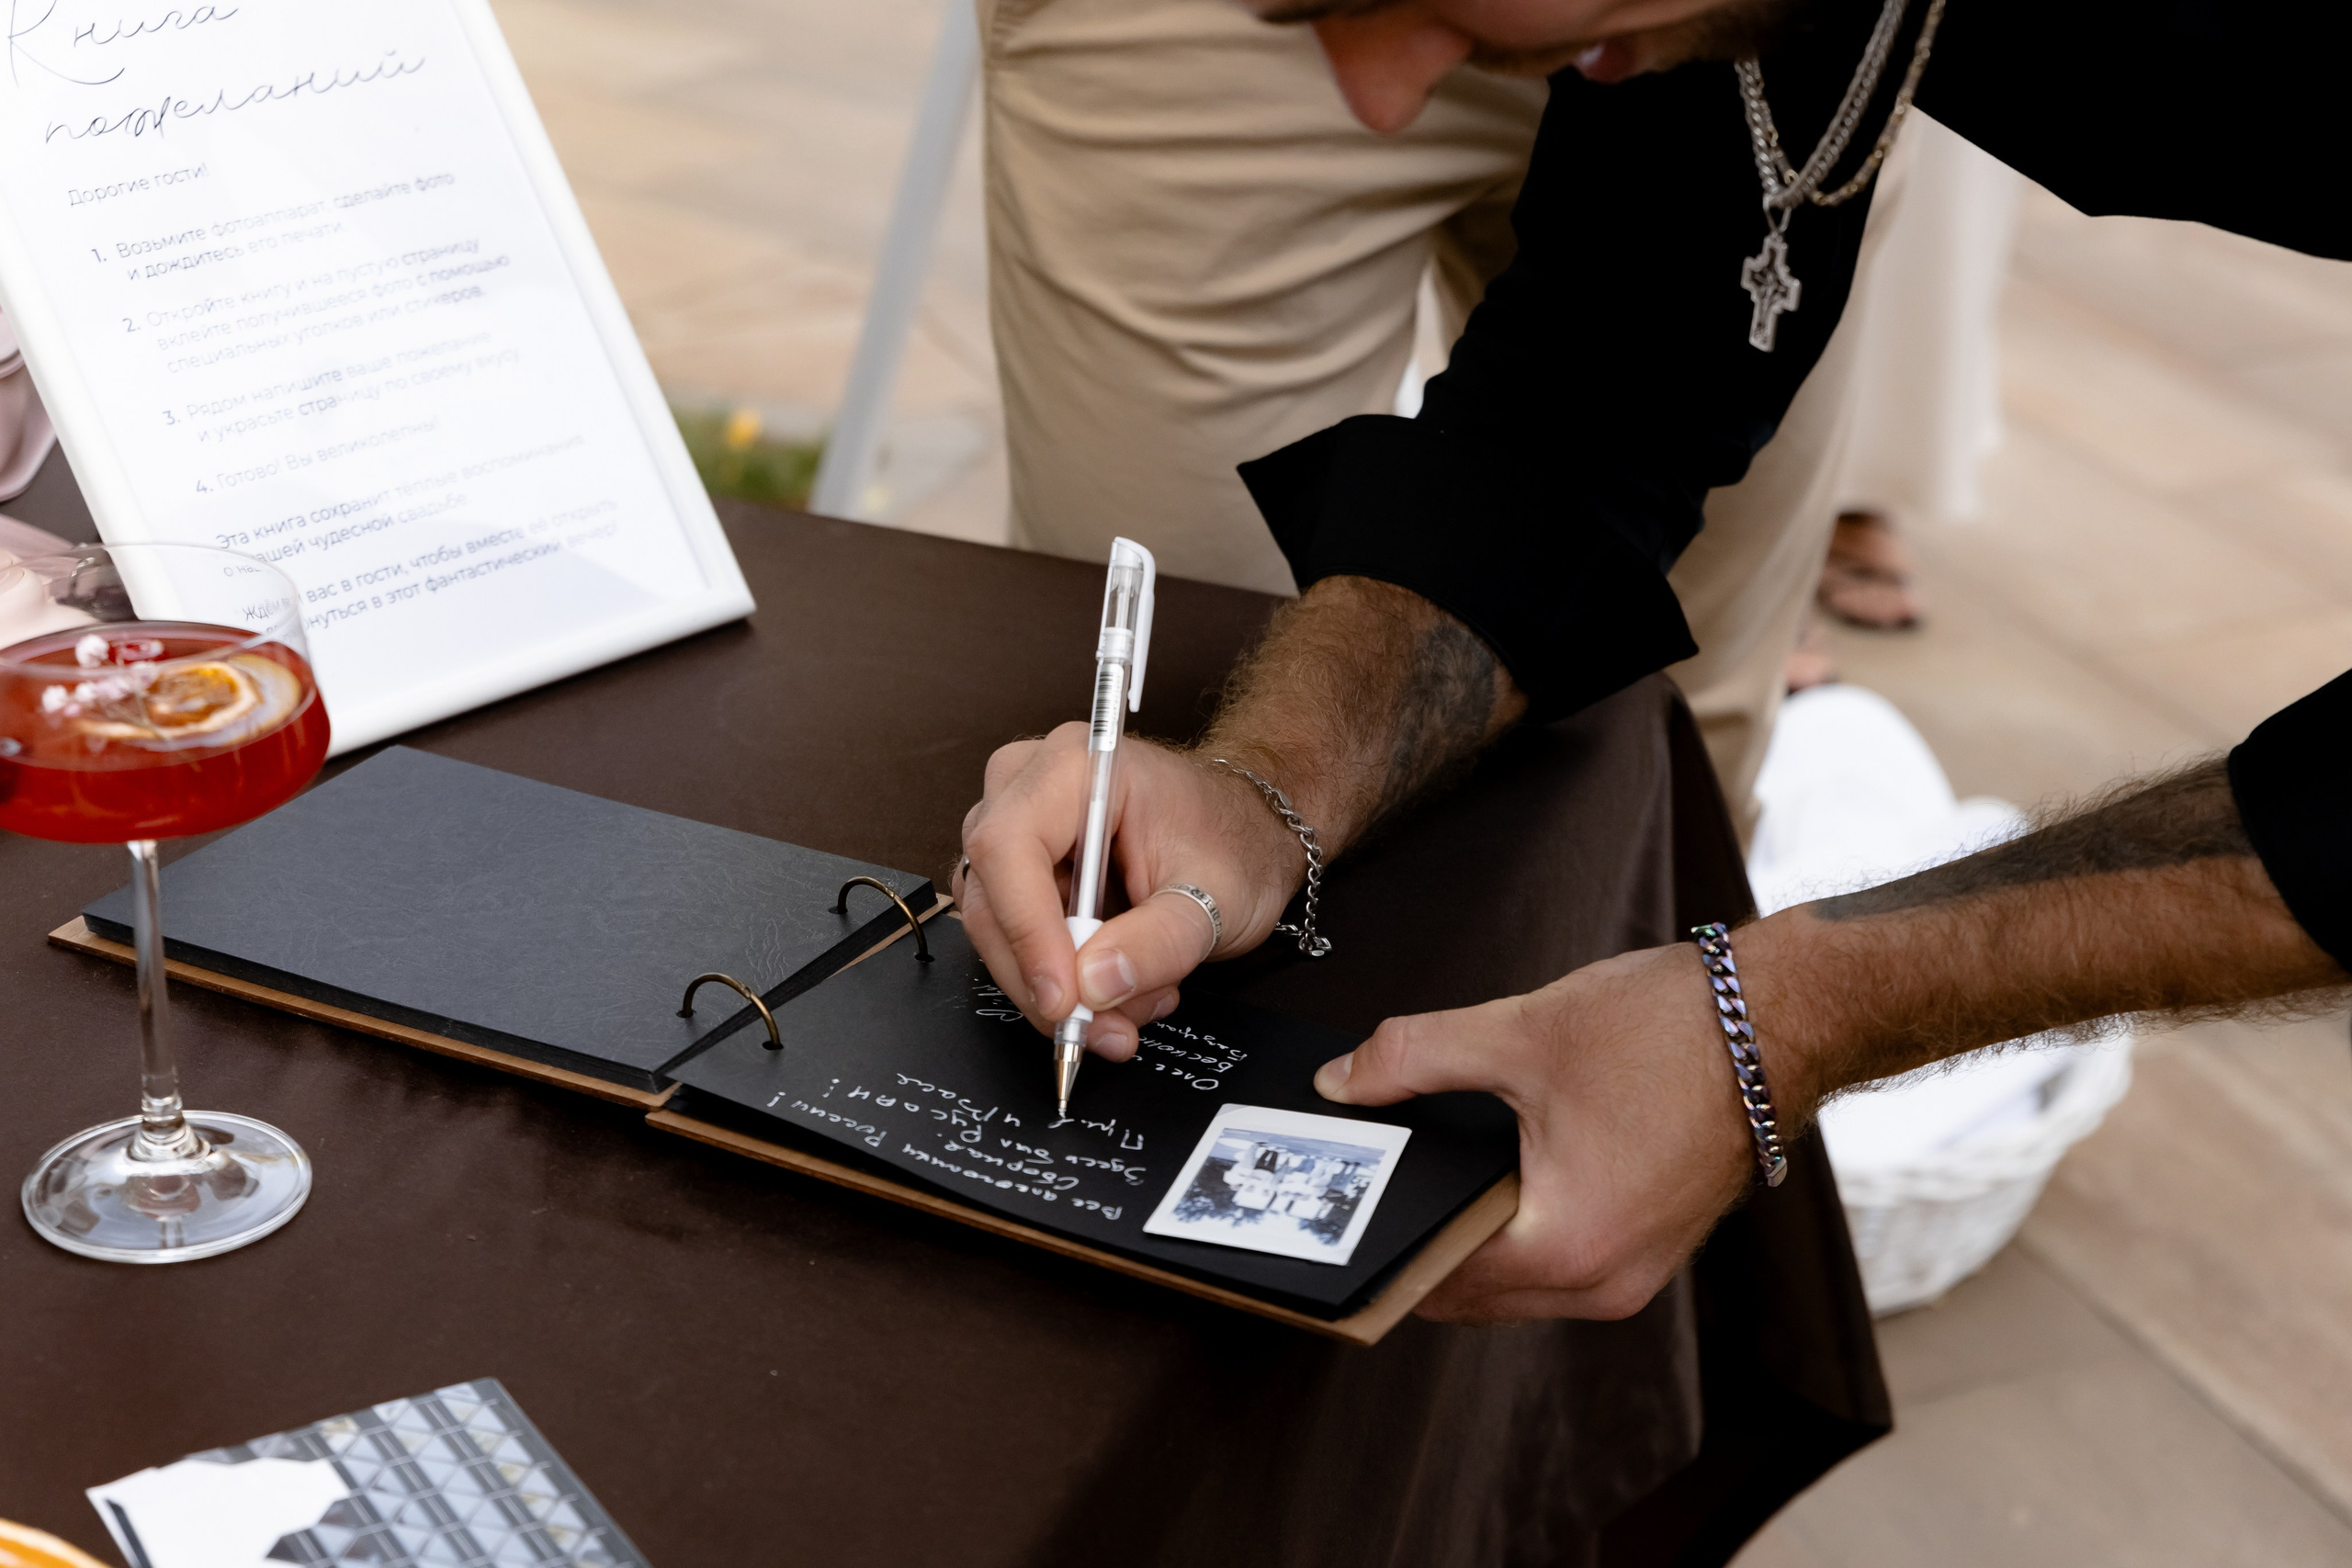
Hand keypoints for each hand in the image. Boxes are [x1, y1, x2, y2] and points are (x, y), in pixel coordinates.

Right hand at [956, 724, 1301, 1058]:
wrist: (1248, 832)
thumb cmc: (1234, 841)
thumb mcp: (1215, 898)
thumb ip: (1157, 942)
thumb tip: (1092, 986)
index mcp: (1078, 765)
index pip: (1010, 845)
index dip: (1027, 930)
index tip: (1064, 997)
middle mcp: (1031, 784)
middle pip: (992, 894)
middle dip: (1044, 978)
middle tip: (1104, 1029)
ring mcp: (1019, 825)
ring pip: (995, 925)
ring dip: (1057, 984)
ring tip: (1132, 1006)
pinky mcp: (1021, 868)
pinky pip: (1013, 935)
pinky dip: (1061, 977)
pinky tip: (1117, 989)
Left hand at [1316, 942, 1784, 1321]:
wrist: (1780, 1018)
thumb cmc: (1669, 1029)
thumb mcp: (1520, 1032)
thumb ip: (1414, 1058)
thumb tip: (1341, 1080)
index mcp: (1567, 1245)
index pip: (1437, 1276)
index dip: (1382, 1243)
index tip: (1338, 1215)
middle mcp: (1604, 1281)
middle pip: (1472, 1292)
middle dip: (1420, 1243)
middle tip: (1368, 1186)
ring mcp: (1635, 1271)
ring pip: (1517, 1282)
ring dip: (1471, 1239)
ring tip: (1427, 1173)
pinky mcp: (1653, 1246)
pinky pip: (1560, 1261)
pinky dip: (1521, 1230)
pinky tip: (1493, 1173)